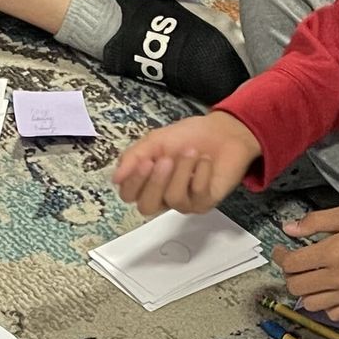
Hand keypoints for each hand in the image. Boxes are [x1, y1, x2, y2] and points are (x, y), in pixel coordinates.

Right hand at [113, 112, 260, 219]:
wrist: (223, 132)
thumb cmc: (188, 136)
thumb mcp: (155, 141)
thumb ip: (133, 157)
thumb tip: (115, 178)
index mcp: (146, 182)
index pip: (128, 194)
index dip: (134, 181)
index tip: (146, 161)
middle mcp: (163, 197)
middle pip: (146, 207)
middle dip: (155, 182)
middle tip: (166, 159)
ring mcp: (184, 202)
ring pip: (173, 199)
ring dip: (182, 171)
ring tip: (192, 152)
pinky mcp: (205, 203)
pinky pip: (197, 194)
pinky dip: (201, 172)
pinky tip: (205, 160)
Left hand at [273, 204, 338, 322]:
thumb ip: (317, 221)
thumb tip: (289, 229)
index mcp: (332, 253)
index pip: (291, 263)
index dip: (280, 256)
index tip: (281, 251)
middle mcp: (337, 278)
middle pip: (296, 286)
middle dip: (290, 274)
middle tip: (295, 264)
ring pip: (310, 304)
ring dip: (306, 292)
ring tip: (311, 278)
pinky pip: (333, 314)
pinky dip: (326, 305)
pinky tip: (329, 291)